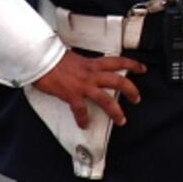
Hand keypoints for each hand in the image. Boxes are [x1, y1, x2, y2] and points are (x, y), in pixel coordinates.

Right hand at [32, 51, 146, 128]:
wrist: (40, 59)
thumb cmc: (53, 57)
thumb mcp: (73, 57)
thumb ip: (82, 65)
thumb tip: (83, 68)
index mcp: (92, 63)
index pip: (118, 61)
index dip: (132, 64)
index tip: (141, 68)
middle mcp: (91, 74)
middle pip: (119, 81)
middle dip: (131, 91)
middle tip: (137, 98)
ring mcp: (83, 85)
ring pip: (106, 99)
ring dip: (116, 111)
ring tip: (121, 120)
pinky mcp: (72, 95)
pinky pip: (81, 110)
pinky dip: (83, 119)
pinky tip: (84, 124)